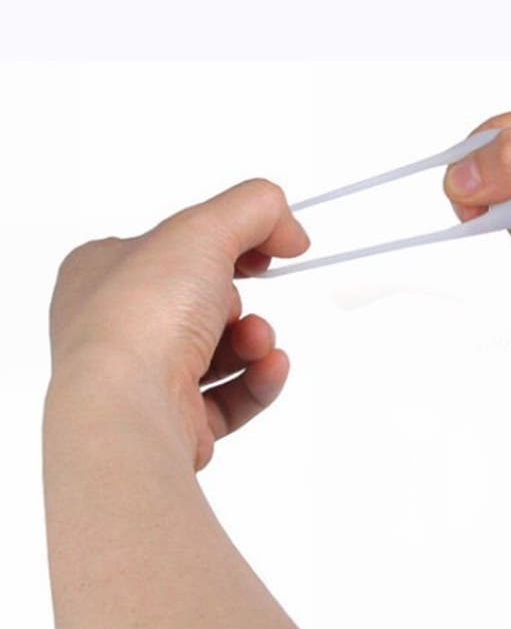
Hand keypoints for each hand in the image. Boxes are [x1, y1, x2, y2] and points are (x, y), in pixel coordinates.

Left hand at [48, 179, 309, 469]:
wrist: (128, 409)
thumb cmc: (143, 314)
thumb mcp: (204, 228)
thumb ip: (255, 207)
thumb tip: (290, 231)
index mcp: (102, 271)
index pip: (174, 247)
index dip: (227, 242)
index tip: (268, 248)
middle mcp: (115, 325)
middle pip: (203, 300)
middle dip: (240, 300)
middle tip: (246, 299)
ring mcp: (140, 378)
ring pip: (220, 350)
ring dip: (254, 341)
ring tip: (258, 342)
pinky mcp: (171, 421)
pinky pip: (229, 397)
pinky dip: (258, 380)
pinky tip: (271, 366)